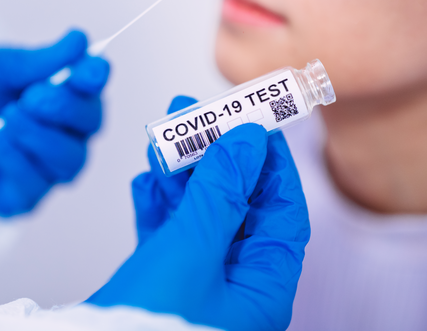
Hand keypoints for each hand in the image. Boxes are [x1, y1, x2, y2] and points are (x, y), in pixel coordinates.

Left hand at [0, 29, 109, 216]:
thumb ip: (40, 60)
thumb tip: (80, 40)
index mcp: (64, 96)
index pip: (93, 88)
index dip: (95, 79)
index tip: (90, 68)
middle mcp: (64, 134)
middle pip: (90, 126)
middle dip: (65, 109)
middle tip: (33, 96)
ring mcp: (45, 169)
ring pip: (69, 161)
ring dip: (39, 137)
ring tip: (8, 117)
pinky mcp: (21, 197)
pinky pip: (34, 187)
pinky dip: (16, 162)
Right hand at [87, 97, 309, 330]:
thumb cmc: (147, 329)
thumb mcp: (191, 249)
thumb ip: (221, 191)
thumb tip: (247, 141)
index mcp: (261, 287)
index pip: (280, 209)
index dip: (269, 162)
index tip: (253, 121)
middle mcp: (234, 287)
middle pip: (236, 206)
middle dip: (214, 159)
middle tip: (194, 117)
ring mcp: (196, 286)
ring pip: (197, 216)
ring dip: (181, 176)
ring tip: (161, 139)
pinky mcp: (161, 286)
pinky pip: (168, 235)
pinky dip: (158, 206)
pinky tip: (146, 182)